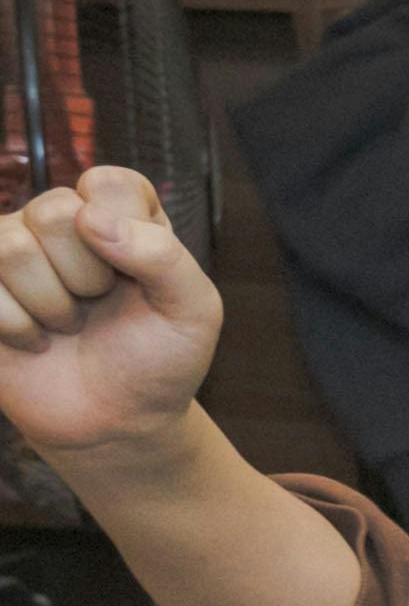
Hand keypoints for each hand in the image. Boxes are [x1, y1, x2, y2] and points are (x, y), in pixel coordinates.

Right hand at [0, 171, 225, 480]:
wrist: (115, 422)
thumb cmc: (160, 360)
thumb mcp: (193, 310)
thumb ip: (162, 255)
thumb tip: (88, 217)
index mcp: (119, 213)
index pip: (107, 183)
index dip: (125, 234)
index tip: (139, 277)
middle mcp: (61, 222)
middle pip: (51, 210)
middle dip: (86, 276)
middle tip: (98, 305)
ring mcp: (13, 252)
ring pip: (9, 246)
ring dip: (51, 303)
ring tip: (68, 324)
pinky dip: (18, 327)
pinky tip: (36, 341)